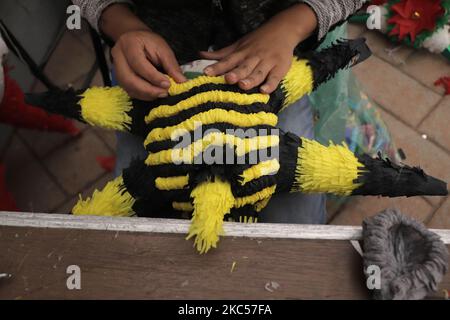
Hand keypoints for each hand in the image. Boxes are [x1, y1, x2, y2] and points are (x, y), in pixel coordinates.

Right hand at [111, 30, 186, 99]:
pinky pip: (130, 91)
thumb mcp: (163, 49)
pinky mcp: (119, 79)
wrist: (135, 39)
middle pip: (129, 79)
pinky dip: (143, 96)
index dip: (153, 77)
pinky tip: (154, 94)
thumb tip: (182, 82)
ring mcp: (116, 69)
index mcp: (129, 44)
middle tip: (164, 93)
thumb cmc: (150, 43)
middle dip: (148, 90)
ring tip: (161, 94)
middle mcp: (118, 57)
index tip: (168, 84)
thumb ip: (171, 65)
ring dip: (146, 95)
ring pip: (128, 87)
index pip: (139, 64)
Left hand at [200, 4, 316, 93]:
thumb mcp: (238, 45)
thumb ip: (221, 53)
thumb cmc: (256, 41)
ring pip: (258, 72)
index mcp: (242, 53)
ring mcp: (267, 62)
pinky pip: (274, 78)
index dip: (217, 67)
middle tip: (227, 79)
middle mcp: (254, 57)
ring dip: (251, 79)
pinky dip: (270, 84)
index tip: (206, 73)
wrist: (283, 30)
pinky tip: (264, 91)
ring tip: (242, 85)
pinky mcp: (280, 68)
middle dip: (235, 73)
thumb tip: (200, 55)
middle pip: (243, 67)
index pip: (228, 61)